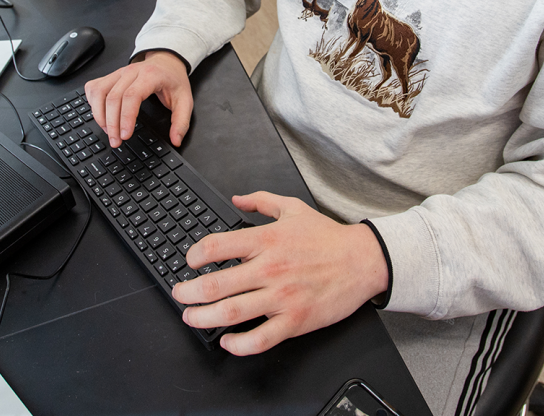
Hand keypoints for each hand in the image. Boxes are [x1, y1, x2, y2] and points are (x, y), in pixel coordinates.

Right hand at [84, 50, 192, 146]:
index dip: (126, 117)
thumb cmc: (173, 79)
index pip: (132, 96)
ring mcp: (118, 72)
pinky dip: (93, 103)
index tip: (125, 135)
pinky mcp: (110, 75)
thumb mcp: (185, 100)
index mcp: (150, 76)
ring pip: (99, 92)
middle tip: (116, 141)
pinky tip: (100, 115)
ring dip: (99, 115)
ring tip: (108, 131)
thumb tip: (176, 140)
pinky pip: (94, 87)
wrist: (166, 60)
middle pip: (113, 97)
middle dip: (111, 123)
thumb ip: (181, 121)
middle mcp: (131, 72)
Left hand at [171, 192, 388, 355]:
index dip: (195, 254)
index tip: (190, 261)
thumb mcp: (293, 208)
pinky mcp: (295, 321)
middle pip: (216, 284)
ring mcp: (281, 298)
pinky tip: (228, 341)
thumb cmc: (328, 238)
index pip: (217, 246)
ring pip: (231, 313)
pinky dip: (238, 344)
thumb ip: (261, 201)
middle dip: (189, 292)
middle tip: (180, 294)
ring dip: (203, 317)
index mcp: (267, 240)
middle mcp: (270, 269)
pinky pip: (260, 339)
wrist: (363, 260)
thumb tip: (237, 200)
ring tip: (191, 316)